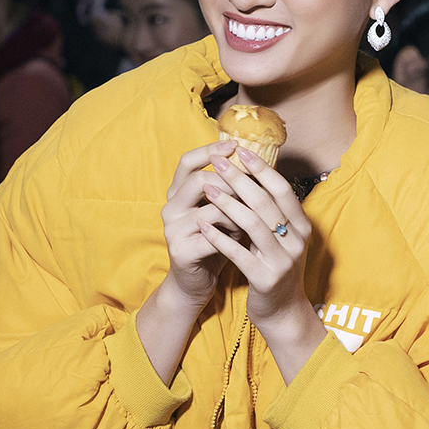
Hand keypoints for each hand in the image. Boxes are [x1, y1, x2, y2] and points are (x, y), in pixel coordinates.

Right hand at [156, 139, 240, 310]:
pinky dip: (232, 235)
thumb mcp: (223, 212)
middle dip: (231, 183)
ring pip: (211, 208)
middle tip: (252, 190)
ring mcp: (173, 230)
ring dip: (237, 214)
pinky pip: (213, 236)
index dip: (210, 150)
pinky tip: (242, 240)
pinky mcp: (181, 251)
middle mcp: (170, 208)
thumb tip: (258, 163)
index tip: (235, 145)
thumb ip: (231, 190)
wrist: (196, 283)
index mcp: (177, 194)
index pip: (187, 162)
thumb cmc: (216, 243)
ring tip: (249, 223)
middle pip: (199, 180)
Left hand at [199, 148, 327, 381]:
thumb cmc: (276, 268)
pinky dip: (219, 237)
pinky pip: (238, 253)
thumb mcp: (282, 239)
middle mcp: (297, 241)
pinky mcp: (265, 279)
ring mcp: (283, 261)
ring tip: (206, 189)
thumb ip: (273, 212)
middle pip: (265, 202)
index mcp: (303, 227)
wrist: (283, 312)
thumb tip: (254, 174)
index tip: (241, 151)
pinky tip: (203, 225)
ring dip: (226, 203)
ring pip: (252, 224)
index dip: (262, 168)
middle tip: (218, 162)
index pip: (282, 189)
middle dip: (239, 179)